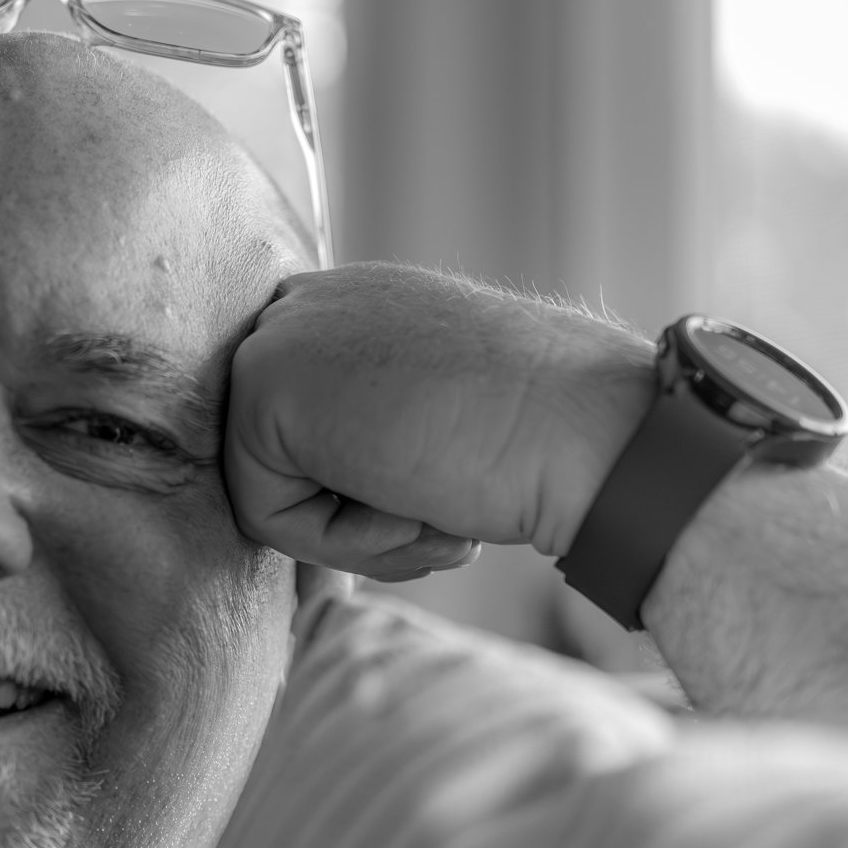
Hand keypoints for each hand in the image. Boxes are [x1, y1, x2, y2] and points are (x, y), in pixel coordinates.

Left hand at [225, 263, 653, 580]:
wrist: (586, 434)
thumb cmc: (545, 442)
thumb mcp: (446, 419)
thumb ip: (378, 429)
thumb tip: (337, 486)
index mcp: (358, 306)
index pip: (307, 435)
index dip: (367, 495)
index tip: (446, 488)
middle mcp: (312, 306)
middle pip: (285, 468)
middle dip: (365, 515)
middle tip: (448, 501)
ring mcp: (281, 335)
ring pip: (273, 498)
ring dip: (362, 535)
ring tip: (438, 498)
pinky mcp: (262, 386)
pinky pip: (266, 518)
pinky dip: (344, 542)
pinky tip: (412, 498)